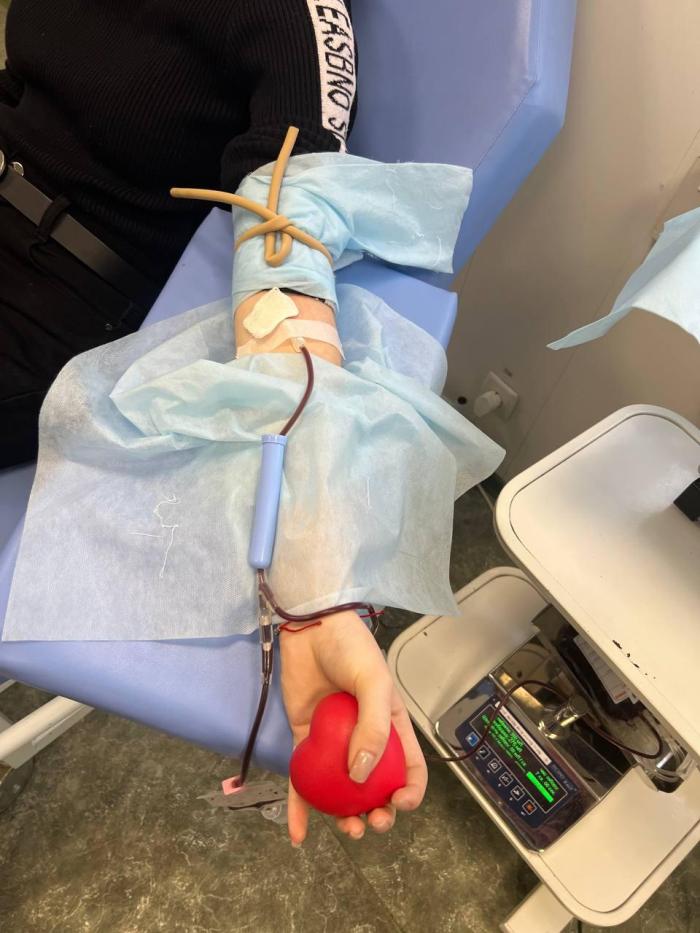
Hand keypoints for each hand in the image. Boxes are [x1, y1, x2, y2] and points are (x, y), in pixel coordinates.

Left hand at [279, 610, 427, 844]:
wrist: (310, 627)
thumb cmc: (350, 648)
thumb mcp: (374, 683)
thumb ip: (373, 727)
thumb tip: (361, 775)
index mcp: (392, 725)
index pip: (409, 767)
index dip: (410, 791)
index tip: (399, 804)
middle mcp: (364, 738)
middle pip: (375, 787)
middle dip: (379, 813)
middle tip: (371, 823)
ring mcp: (333, 742)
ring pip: (341, 791)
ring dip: (346, 816)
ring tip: (347, 828)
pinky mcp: (304, 739)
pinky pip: (303, 780)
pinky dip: (300, 808)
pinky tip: (298, 834)